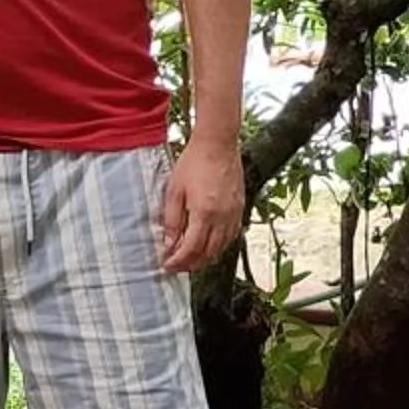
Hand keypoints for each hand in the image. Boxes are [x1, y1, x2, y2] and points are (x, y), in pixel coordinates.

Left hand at [160, 139, 242, 275]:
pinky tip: (209, 244)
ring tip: (191, 258)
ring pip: (222, 248)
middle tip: (177, 265)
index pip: (191, 249)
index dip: (178, 261)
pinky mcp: (241, 208)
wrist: (218, 143)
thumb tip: (169, 243)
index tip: (168, 264)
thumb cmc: (194, 162)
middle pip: (208, 254)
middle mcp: (223, 218)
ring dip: (206, 258)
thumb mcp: (174, 190)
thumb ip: (172, 220)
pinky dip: (219, 246)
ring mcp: (234, 214)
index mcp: (204, 214)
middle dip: (191, 264)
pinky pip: (231, 236)